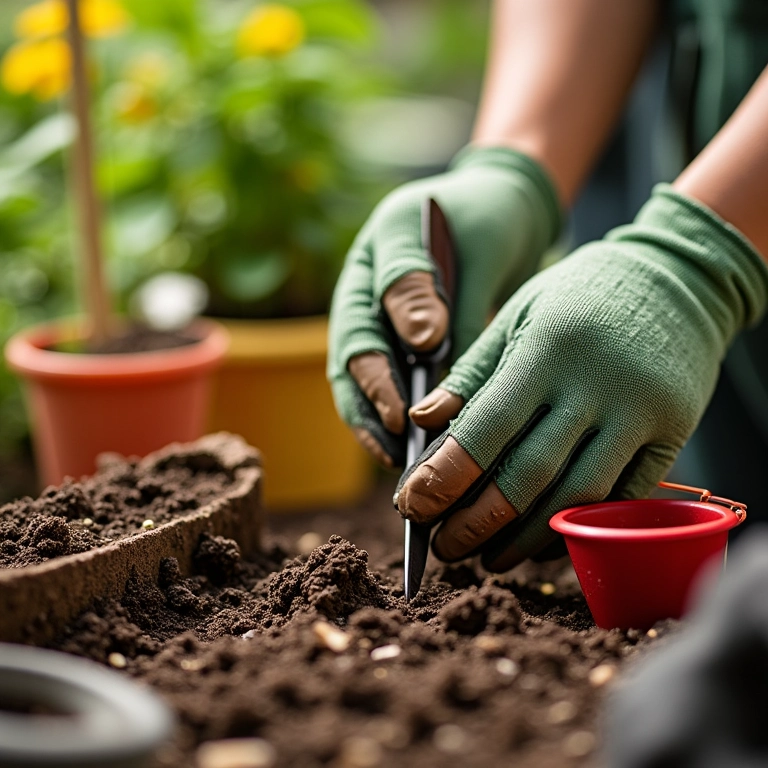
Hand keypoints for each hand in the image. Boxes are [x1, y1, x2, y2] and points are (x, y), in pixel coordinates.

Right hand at [328, 146, 560, 467]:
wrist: (508, 209)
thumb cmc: (480, 215)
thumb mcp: (453, 237)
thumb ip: (429, 288)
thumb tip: (422, 344)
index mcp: (366, 274)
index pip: (359, 336)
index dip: (377, 380)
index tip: (404, 413)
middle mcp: (370, 307)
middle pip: (356, 372)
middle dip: (374, 416)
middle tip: (400, 457)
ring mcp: (393, 330)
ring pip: (375, 388)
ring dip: (387, 426)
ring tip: (409, 465)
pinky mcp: (420, 349)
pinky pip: (410, 389)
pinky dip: (419, 419)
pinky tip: (435, 447)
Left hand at [395, 186, 767, 568]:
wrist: (676, 277)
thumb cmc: (579, 294)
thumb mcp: (519, 314)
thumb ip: (472, 373)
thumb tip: (422, 421)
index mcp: (548, 348)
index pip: (487, 427)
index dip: (446, 475)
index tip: (412, 507)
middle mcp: (597, 384)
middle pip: (529, 474)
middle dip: (477, 521)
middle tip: (443, 548)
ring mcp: (642, 412)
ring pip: (578, 496)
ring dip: (526, 537)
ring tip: (487, 557)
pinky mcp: (675, 431)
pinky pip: (625, 496)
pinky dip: (581, 525)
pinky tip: (546, 541)